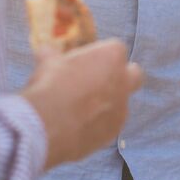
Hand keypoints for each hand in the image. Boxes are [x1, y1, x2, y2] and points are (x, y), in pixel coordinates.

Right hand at [20, 39, 142, 168]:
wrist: (47, 126)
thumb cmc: (50, 86)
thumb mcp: (47, 64)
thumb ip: (52, 56)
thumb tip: (46, 51)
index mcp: (112, 56)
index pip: (114, 48)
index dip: (99, 54)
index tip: (85, 61)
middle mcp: (124, 80)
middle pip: (133, 73)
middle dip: (121, 75)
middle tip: (98, 81)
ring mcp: (122, 107)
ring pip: (121, 101)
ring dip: (106, 102)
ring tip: (78, 108)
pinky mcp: (114, 130)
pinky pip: (110, 122)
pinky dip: (99, 122)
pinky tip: (77, 125)